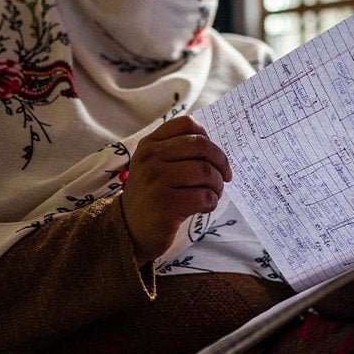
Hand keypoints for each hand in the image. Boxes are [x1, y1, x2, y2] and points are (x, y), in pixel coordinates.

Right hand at [120, 116, 231, 266]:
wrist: (128, 230)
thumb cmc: (151, 195)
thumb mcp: (153, 165)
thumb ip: (176, 150)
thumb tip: (214, 147)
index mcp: (150, 144)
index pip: (186, 123)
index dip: (208, 137)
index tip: (212, 155)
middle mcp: (151, 158)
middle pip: (201, 145)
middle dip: (221, 161)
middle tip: (225, 176)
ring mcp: (157, 180)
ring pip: (205, 171)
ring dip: (217, 185)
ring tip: (213, 194)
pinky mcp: (166, 205)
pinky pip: (204, 196)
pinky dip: (211, 202)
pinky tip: (204, 207)